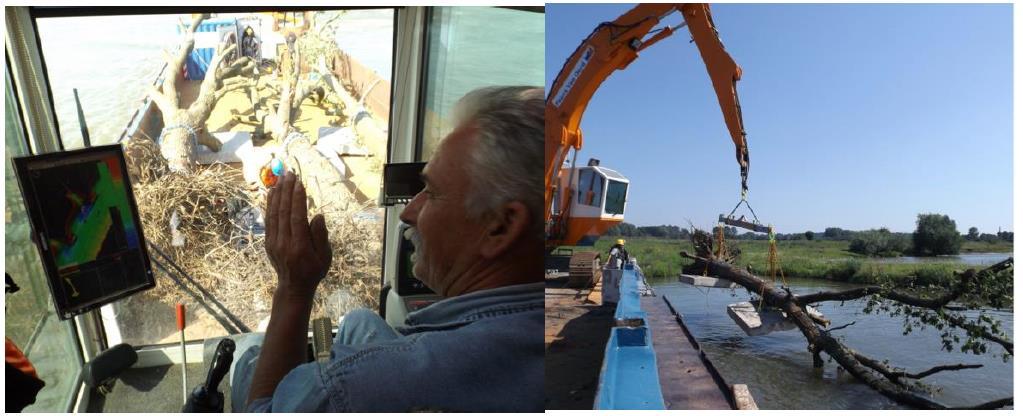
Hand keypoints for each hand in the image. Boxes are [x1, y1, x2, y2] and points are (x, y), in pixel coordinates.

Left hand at [265, 172, 331, 298]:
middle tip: (290, 173)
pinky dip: (269, 204)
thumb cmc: (314, 270)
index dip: (297, 199)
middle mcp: (284, 243)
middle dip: (286, 191)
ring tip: (281, 178)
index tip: (299, 182)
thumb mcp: (325, 256)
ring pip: (273, 214)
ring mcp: (273, 242)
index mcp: (299, 247)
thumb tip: (318, 216)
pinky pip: (268, 219)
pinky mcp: (268, 241)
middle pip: (283, 212)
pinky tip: (272, 193)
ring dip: (277, 194)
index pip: (297, 217)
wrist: (294, 287)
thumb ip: (321, 236)